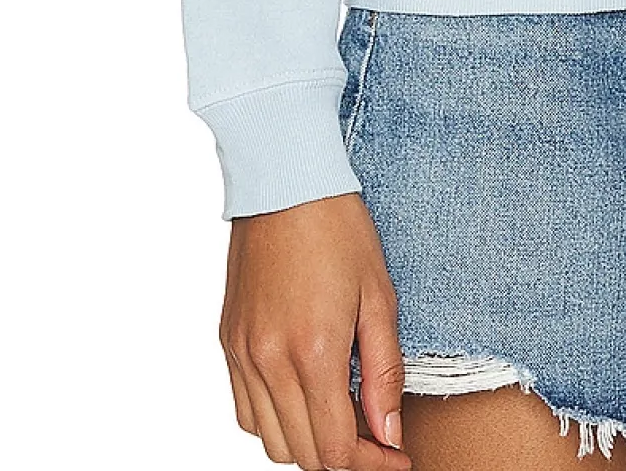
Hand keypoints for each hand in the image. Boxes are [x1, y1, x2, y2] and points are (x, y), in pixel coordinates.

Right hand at [219, 192, 411, 468]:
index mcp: (312, 351)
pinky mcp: (228, 342)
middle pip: (301, 455)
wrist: (285, 182)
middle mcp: (268, 362)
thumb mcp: (380, 297)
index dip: (370, 464)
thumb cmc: (339, 230)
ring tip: (341, 415)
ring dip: (306, 443)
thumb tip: (390, 435)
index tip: (397, 457)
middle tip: (376, 437)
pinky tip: (303, 395)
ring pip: (269, 441)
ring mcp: (242, 354)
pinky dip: (274, 421)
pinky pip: (245, 411)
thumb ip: (384, 373)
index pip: (334, 449)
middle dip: (343, 457)